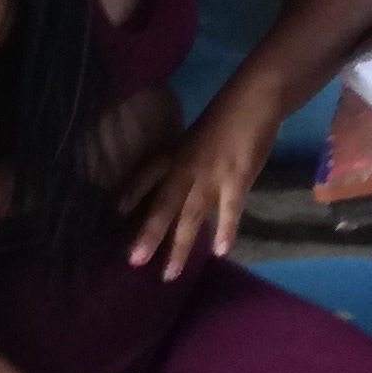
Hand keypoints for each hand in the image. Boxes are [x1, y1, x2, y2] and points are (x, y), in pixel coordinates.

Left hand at [124, 102, 271, 276]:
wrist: (254, 99)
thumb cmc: (230, 112)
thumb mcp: (201, 132)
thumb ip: (193, 155)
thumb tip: (189, 177)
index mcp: (178, 152)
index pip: (148, 173)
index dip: (133, 191)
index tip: (117, 211)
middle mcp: (187, 167)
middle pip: (163, 205)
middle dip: (149, 234)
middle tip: (133, 261)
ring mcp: (210, 176)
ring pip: (190, 217)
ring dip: (179, 247)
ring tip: (169, 274)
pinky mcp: (235, 179)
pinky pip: (228, 211)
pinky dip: (225, 231)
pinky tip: (220, 252)